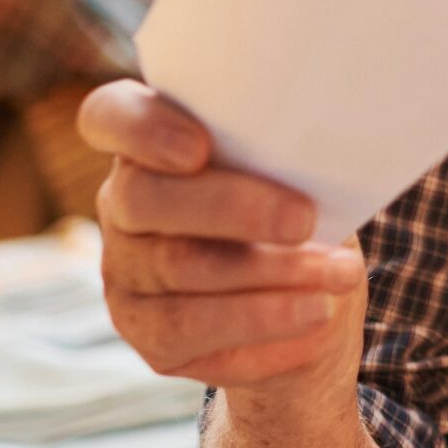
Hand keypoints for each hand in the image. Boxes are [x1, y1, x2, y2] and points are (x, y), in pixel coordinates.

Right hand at [80, 79, 365, 401]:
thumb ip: (287, 153)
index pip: (109, 116)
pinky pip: (195, 330)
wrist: (313, 302)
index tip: (198, 147)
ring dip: (268, 273)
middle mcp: (124, 203)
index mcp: (153, 142)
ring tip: (337, 275)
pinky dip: (265, 322)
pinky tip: (314, 314)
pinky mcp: (147, 331)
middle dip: (231, 207)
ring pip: (178, 268)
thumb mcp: (301, 172)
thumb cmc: (303, 209)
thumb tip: (320, 150)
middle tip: (303, 219)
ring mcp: (125, 270)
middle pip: (144, 198)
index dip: (141, 128)